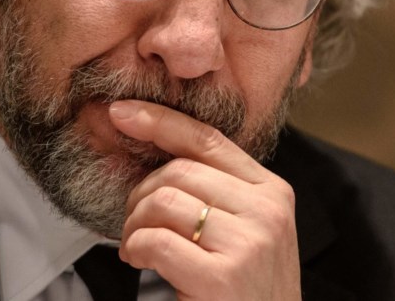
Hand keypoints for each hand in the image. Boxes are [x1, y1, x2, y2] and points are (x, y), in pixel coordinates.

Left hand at [109, 100, 301, 300]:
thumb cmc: (248, 290)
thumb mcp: (247, 232)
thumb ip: (219, 194)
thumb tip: (159, 155)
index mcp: (273, 192)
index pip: (209, 141)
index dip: (161, 121)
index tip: (121, 112)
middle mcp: (268, 209)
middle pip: (180, 171)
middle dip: (141, 193)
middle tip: (133, 222)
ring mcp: (250, 241)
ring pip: (164, 202)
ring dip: (135, 224)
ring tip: (137, 245)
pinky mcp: (224, 275)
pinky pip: (156, 240)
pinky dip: (135, 248)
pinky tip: (138, 260)